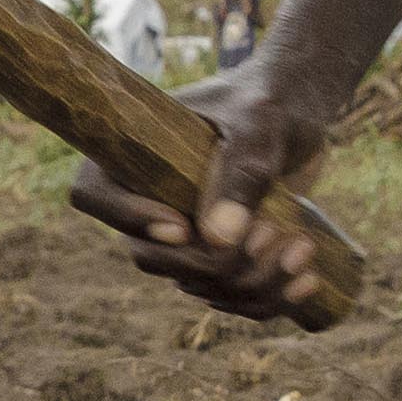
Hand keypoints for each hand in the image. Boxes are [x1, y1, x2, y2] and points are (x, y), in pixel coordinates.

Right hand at [68, 63, 337, 319]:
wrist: (298, 110)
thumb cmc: (269, 100)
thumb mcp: (258, 124)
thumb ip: (240, 174)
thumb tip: (217, 243)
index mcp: (134, 154)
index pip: (94, 195)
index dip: (127, 219)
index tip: (182, 225)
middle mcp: (149, 200)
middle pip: (150, 258)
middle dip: (210, 264)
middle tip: (270, 233)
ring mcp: (185, 234)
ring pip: (196, 286)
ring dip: (251, 284)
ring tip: (301, 247)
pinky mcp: (220, 255)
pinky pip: (230, 298)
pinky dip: (268, 299)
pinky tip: (307, 280)